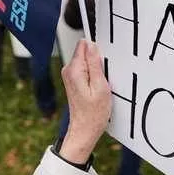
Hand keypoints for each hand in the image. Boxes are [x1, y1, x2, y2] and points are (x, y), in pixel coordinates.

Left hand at [59, 40, 110, 164]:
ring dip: (96, 69)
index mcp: (74, 70)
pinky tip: (98, 87)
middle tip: (104, 77)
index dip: (97, 50)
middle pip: (85, 52)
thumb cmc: (93, 114)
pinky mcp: (73, 81)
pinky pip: (85, 70)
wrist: (84, 130)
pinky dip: (93, 75)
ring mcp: (70, 76)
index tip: (103, 61)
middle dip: (97, 60)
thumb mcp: (100, 87)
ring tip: (101, 84)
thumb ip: (95, 64)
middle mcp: (69, 71)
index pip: (84, 44)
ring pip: (86, 61)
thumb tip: (92, 45)